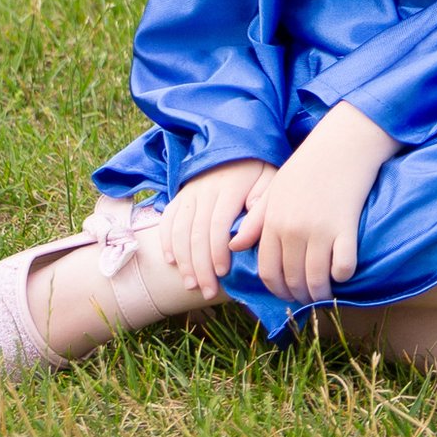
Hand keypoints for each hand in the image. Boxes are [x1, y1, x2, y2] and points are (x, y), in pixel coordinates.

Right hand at [159, 159, 266, 302]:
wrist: (237, 145)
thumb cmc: (259, 172)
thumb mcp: (270, 184)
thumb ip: (260, 211)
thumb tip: (239, 243)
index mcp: (230, 188)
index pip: (218, 225)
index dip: (217, 252)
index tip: (223, 273)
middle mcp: (205, 190)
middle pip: (196, 233)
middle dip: (200, 266)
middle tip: (207, 291)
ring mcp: (189, 193)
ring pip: (179, 230)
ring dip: (183, 260)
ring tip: (191, 284)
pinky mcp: (180, 196)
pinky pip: (167, 220)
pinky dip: (166, 242)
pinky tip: (171, 262)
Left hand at [231, 104, 393, 304]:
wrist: (342, 145)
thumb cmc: (307, 167)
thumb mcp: (274, 191)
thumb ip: (255, 221)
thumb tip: (233, 246)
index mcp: (272, 222)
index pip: (268, 271)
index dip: (277, 290)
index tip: (286, 295)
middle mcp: (292, 230)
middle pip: (291, 279)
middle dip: (298, 296)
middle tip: (307, 299)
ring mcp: (319, 231)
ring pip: (316, 280)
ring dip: (320, 293)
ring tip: (325, 293)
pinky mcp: (345, 229)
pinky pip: (343, 267)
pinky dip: (343, 275)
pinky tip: (343, 272)